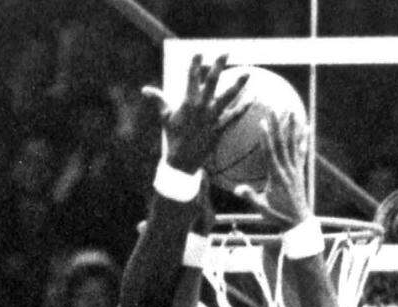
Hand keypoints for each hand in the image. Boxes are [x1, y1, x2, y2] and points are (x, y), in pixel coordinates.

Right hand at [145, 53, 249, 174]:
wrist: (181, 164)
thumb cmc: (173, 139)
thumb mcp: (165, 118)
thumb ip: (158, 100)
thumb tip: (145, 89)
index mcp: (187, 102)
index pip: (191, 78)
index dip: (195, 64)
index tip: (199, 52)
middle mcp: (201, 107)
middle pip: (212, 81)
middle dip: (219, 65)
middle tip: (226, 52)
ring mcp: (212, 118)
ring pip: (227, 97)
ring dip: (238, 85)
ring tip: (248, 73)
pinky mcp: (220, 129)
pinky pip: (235, 116)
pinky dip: (244, 107)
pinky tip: (253, 98)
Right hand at [242, 111, 310, 225]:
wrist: (298, 222)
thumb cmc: (278, 215)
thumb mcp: (261, 208)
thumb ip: (250, 196)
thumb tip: (236, 189)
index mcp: (276, 176)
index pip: (270, 152)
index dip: (266, 137)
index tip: (263, 122)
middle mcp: (287, 169)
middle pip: (281, 143)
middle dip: (277, 125)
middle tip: (275, 109)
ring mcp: (295, 169)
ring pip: (293, 144)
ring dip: (292, 127)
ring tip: (292, 111)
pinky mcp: (300, 171)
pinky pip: (301, 152)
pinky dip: (303, 139)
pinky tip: (306, 127)